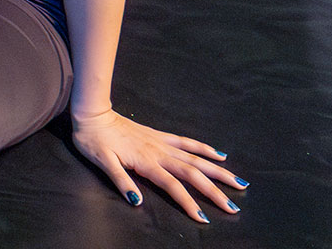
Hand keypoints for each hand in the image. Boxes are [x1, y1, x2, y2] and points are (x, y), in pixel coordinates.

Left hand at [71, 109, 241, 223]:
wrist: (92, 113)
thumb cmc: (94, 140)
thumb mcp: (102, 162)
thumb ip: (120, 180)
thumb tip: (137, 200)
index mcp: (146, 162)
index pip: (173, 186)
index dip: (189, 203)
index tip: (204, 218)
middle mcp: (159, 153)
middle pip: (193, 173)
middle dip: (215, 191)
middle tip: (234, 206)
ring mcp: (162, 143)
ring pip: (196, 158)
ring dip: (219, 171)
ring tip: (239, 182)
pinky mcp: (160, 135)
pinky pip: (187, 142)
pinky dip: (204, 149)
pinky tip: (219, 154)